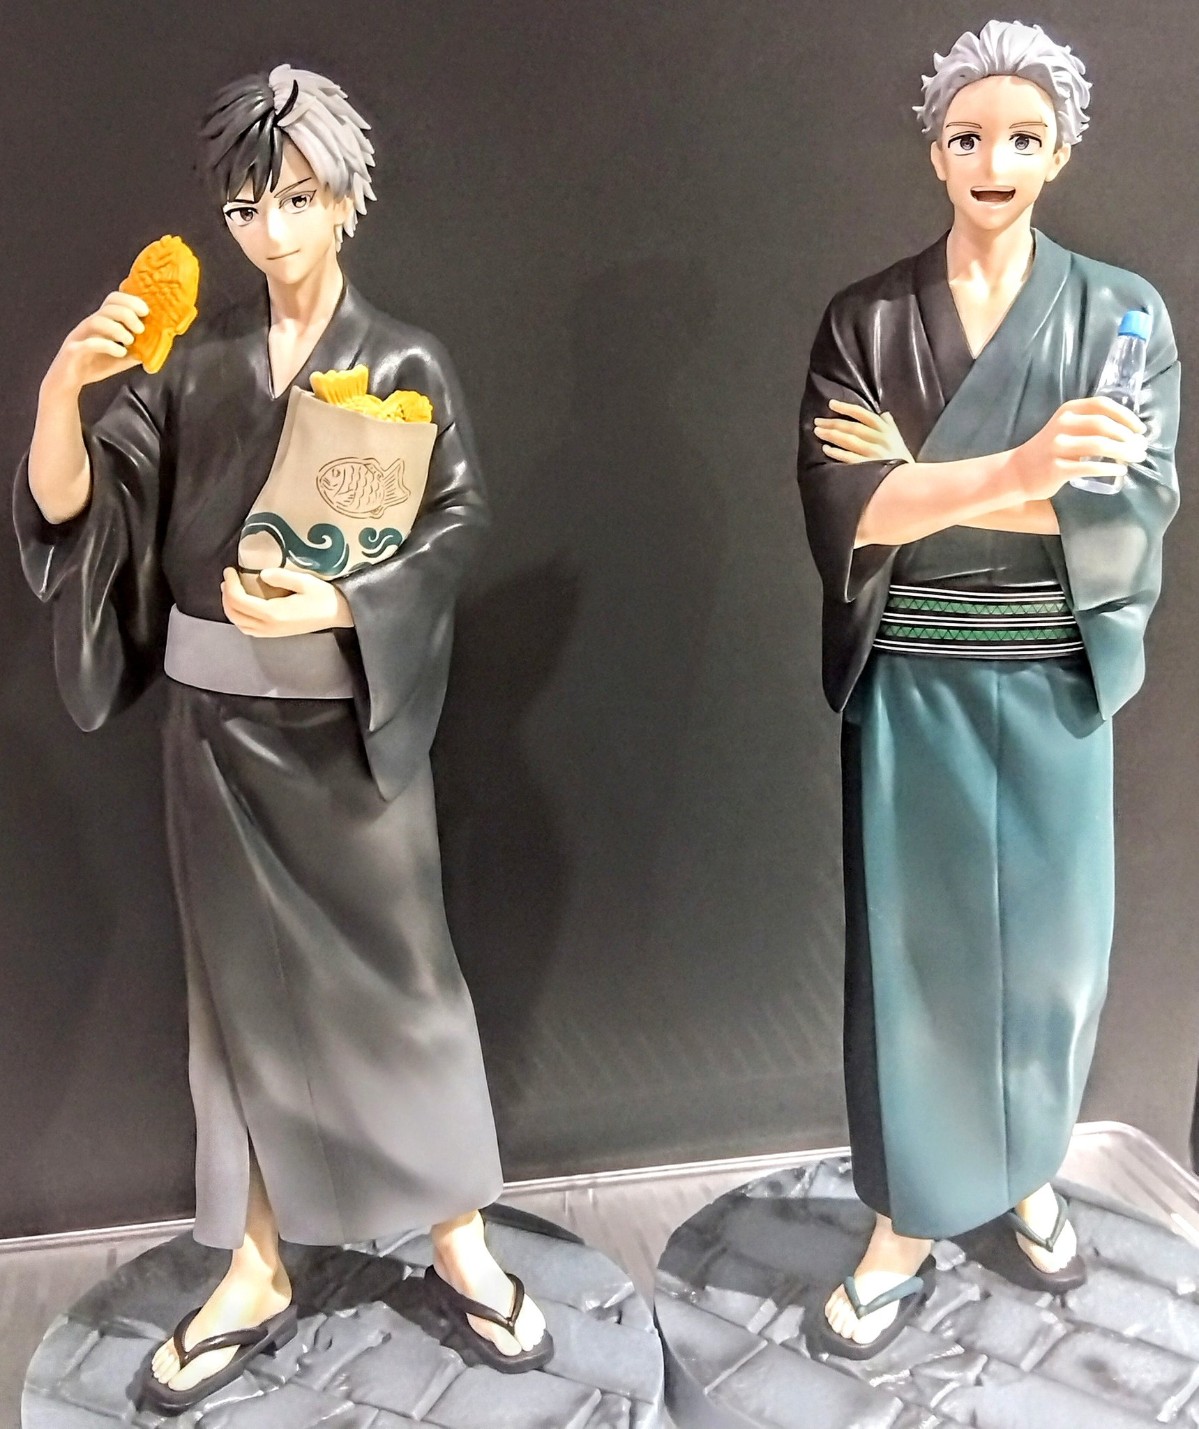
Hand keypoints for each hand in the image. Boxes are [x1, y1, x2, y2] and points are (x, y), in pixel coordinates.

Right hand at [43, 291, 149, 395]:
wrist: (67, 381)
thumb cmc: (93, 365)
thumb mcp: (121, 358)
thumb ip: (137, 351)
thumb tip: (157, 347)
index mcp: (102, 322)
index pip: (114, 300)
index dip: (130, 301)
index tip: (146, 311)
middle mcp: (90, 325)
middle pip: (107, 307)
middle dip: (127, 313)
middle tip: (140, 328)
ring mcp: (80, 336)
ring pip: (96, 321)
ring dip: (117, 328)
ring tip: (130, 340)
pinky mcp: (73, 351)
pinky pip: (88, 343)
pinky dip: (107, 346)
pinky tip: (120, 352)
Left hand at [221, 567, 353, 636]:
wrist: (338, 615)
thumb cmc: (324, 597)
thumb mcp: (305, 582)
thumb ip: (282, 577)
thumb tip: (262, 573)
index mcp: (273, 613)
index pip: (239, 600)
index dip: (230, 584)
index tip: (230, 569)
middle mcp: (268, 626)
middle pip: (234, 613)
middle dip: (226, 595)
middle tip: (228, 579)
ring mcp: (271, 632)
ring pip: (239, 623)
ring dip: (230, 607)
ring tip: (231, 591)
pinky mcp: (275, 633)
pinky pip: (248, 629)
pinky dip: (239, 617)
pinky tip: (242, 606)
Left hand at [813, 400, 914, 464]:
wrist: (909, 480)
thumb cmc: (901, 458)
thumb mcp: (898, 438)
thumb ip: (890, 425)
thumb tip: (884, 414)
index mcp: (885, 429)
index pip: (863, 414)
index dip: (846, 408)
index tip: (831, 404)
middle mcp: (880, 439)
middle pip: (852, 427)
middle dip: (833, 423)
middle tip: (818, 421)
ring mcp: (874, 453)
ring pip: (849, 440)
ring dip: (832, 435)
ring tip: (818, 432)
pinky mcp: (868, 466)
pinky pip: (849, 458)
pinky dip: (836, 453)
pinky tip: (826, 449)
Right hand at [1010, 397, 1147, 499]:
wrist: (1017, 472)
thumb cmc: (1049, 451)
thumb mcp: (1067, 428)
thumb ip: (1091, 425)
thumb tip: (1130, 433)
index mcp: (1068, 411)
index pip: (1103, 405)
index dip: (1126, 415)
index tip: (1140, 429)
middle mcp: (1062, 425)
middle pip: (1104, 425)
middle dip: (1128, 437)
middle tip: (1141, 449)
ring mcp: (1057, 447)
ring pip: (1100, 445)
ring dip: (1123, 452)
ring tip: (1135, 459)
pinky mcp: (1056, 468)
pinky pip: (1089, 467)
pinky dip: (1109, 468)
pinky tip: (1120, 471)